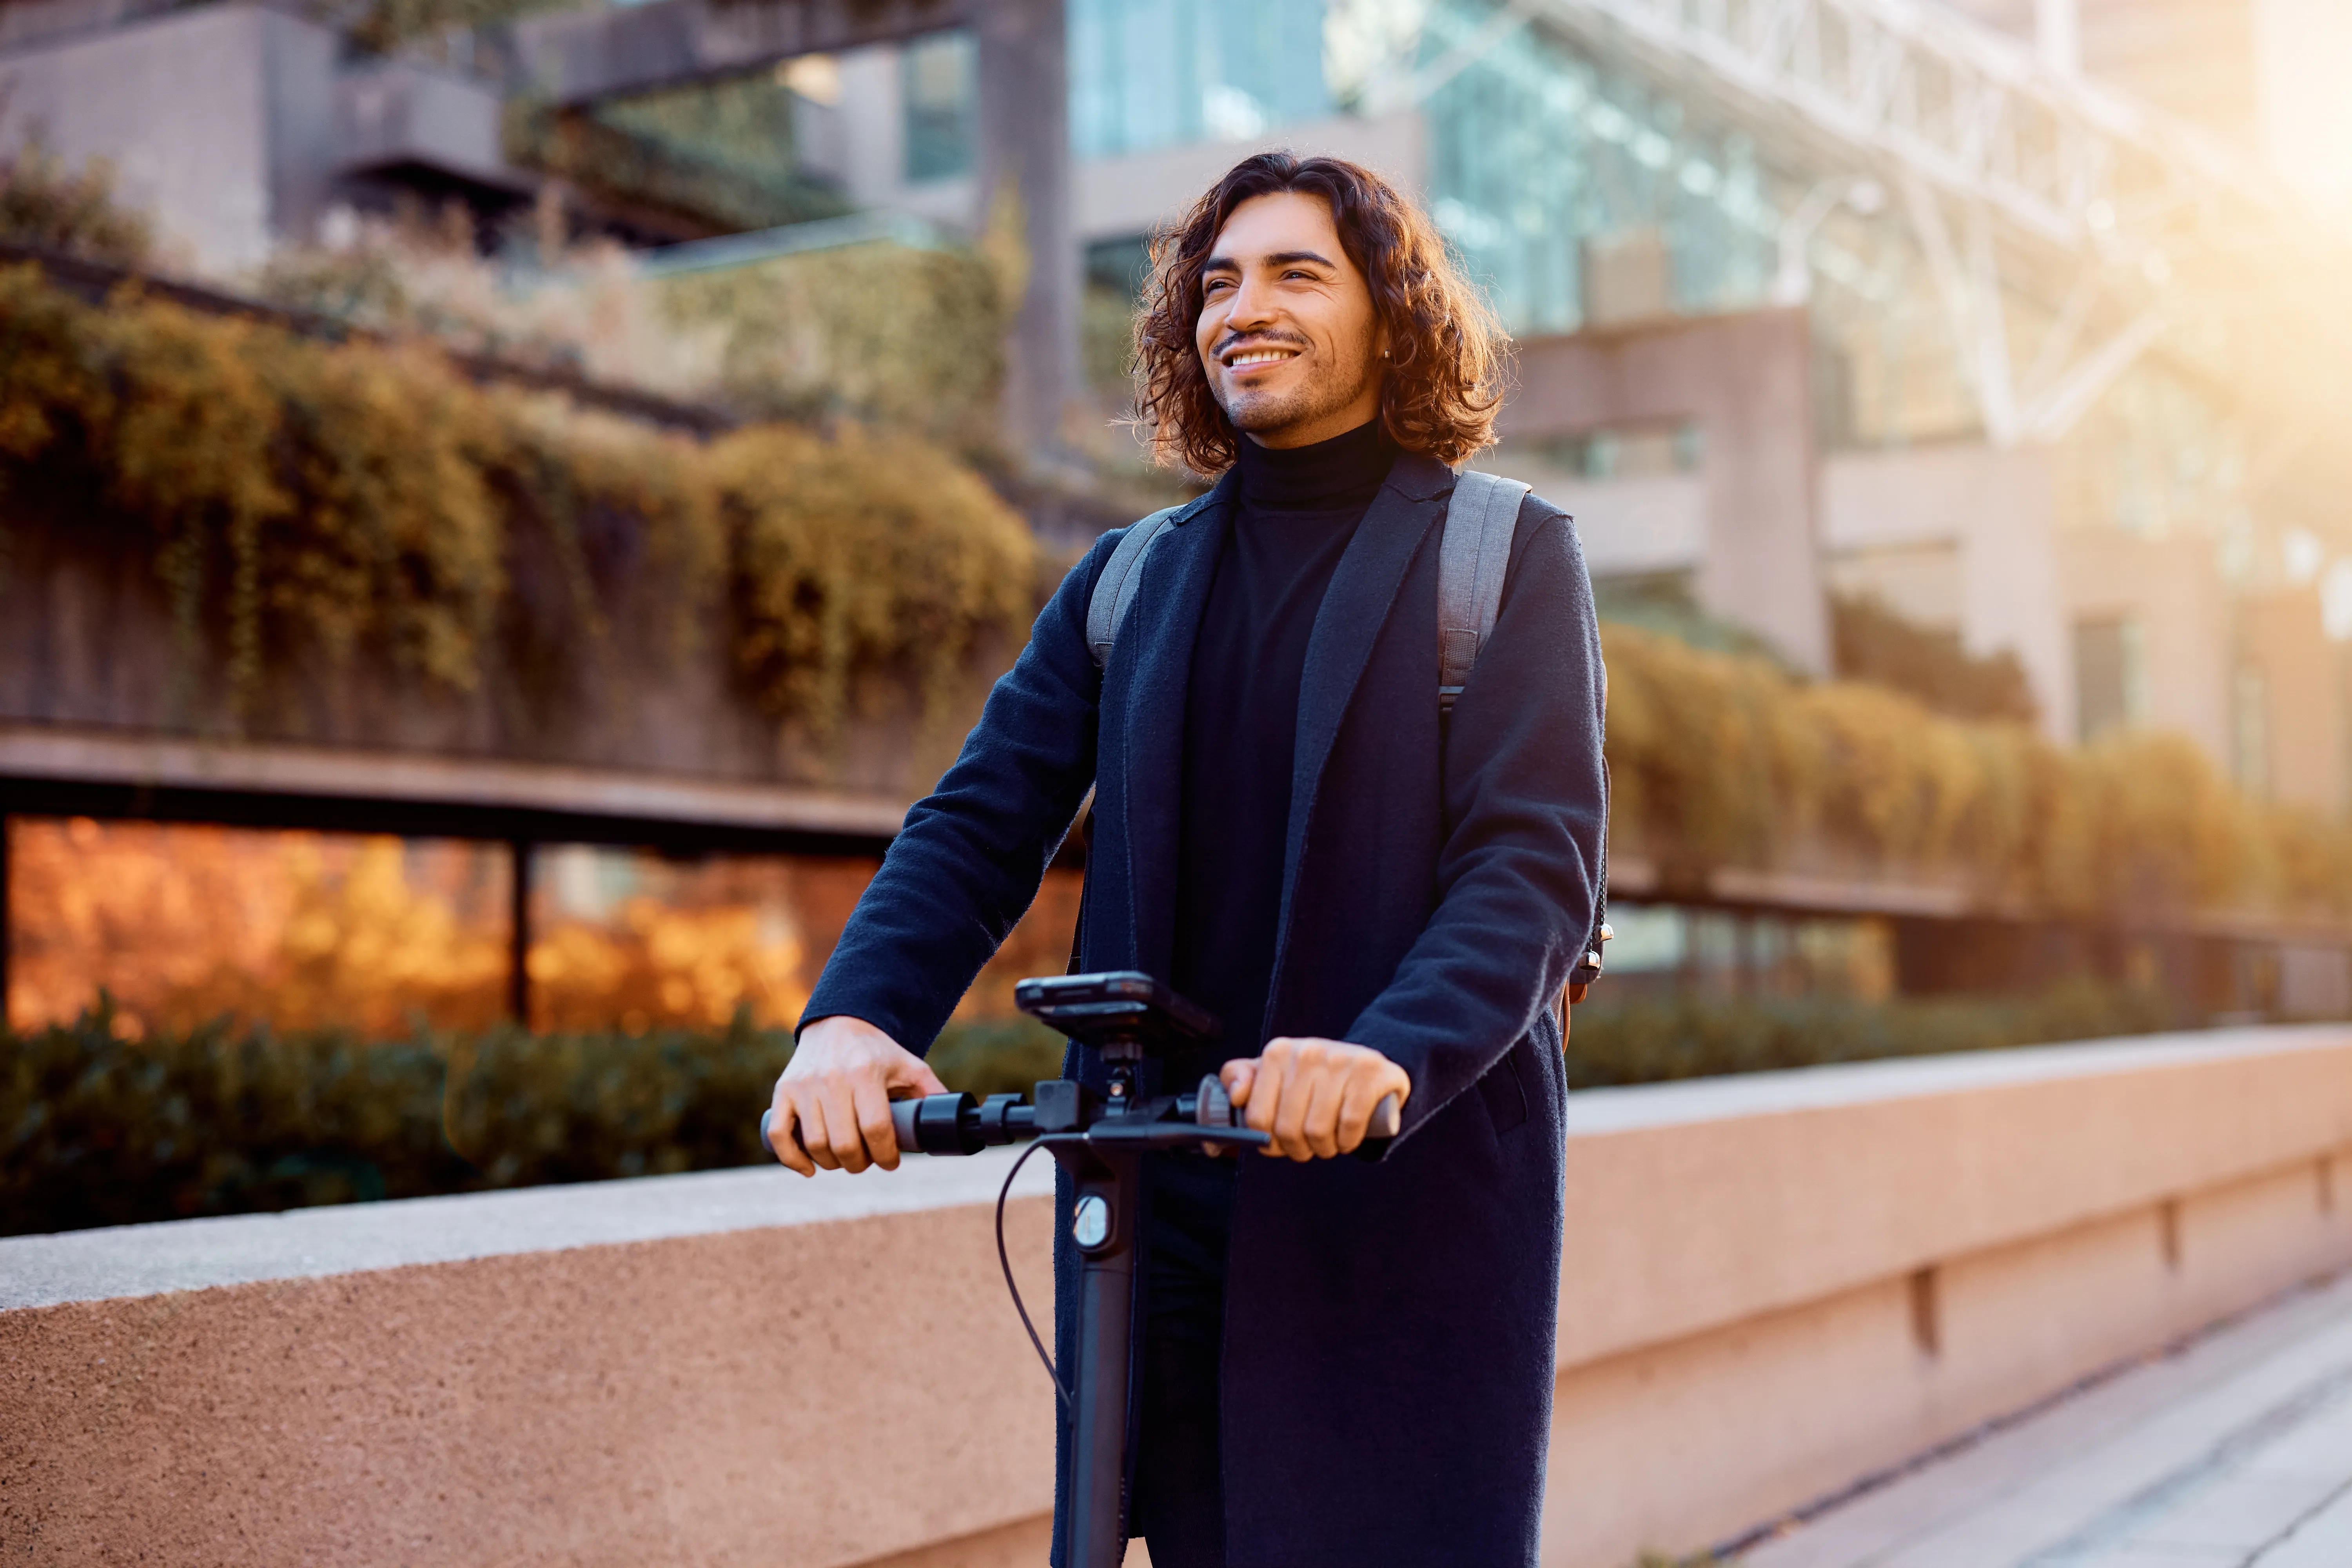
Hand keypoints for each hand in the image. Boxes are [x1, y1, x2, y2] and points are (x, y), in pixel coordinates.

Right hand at [768, 1015, 946, 1176]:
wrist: (838, 1024)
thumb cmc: (878, 1052)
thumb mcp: (909, 1066)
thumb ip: (931, 1094)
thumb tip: (955, 1125)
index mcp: (865, 1073)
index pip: (875, 1129)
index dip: (885, 1155)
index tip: (891, 1162)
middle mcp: (831, 1079)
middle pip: (844, 1143)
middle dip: (860, 1163)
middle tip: (867, 1161)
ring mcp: (803, 1086)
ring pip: (815, 1144)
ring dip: (833, 1163)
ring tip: (846, 1158)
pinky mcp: (783, 1092)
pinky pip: (780, 1135)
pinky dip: (793, 1159)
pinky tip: (810, 1168)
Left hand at [1220, 1037, 1410, 1161]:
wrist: (1368, 1066)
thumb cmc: (1313, 1078)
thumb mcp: (1273, 1073)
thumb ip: (1239, 1078)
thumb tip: (1235, 1097)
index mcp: (1277, 1053)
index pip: (1256, 1117)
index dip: (1267, 1142)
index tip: (1279, 1143)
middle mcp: (1306, 1052)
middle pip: (1287, 1129)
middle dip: (1297, 1149)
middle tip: (1307, 1147)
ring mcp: (1339, 1061)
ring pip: (1317, 1131)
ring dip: (1324, 1149)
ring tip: (1328, 1142)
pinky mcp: (1369, 1074)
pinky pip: (1349, 1125)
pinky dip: (1348, 1141)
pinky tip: (1348, 1138)